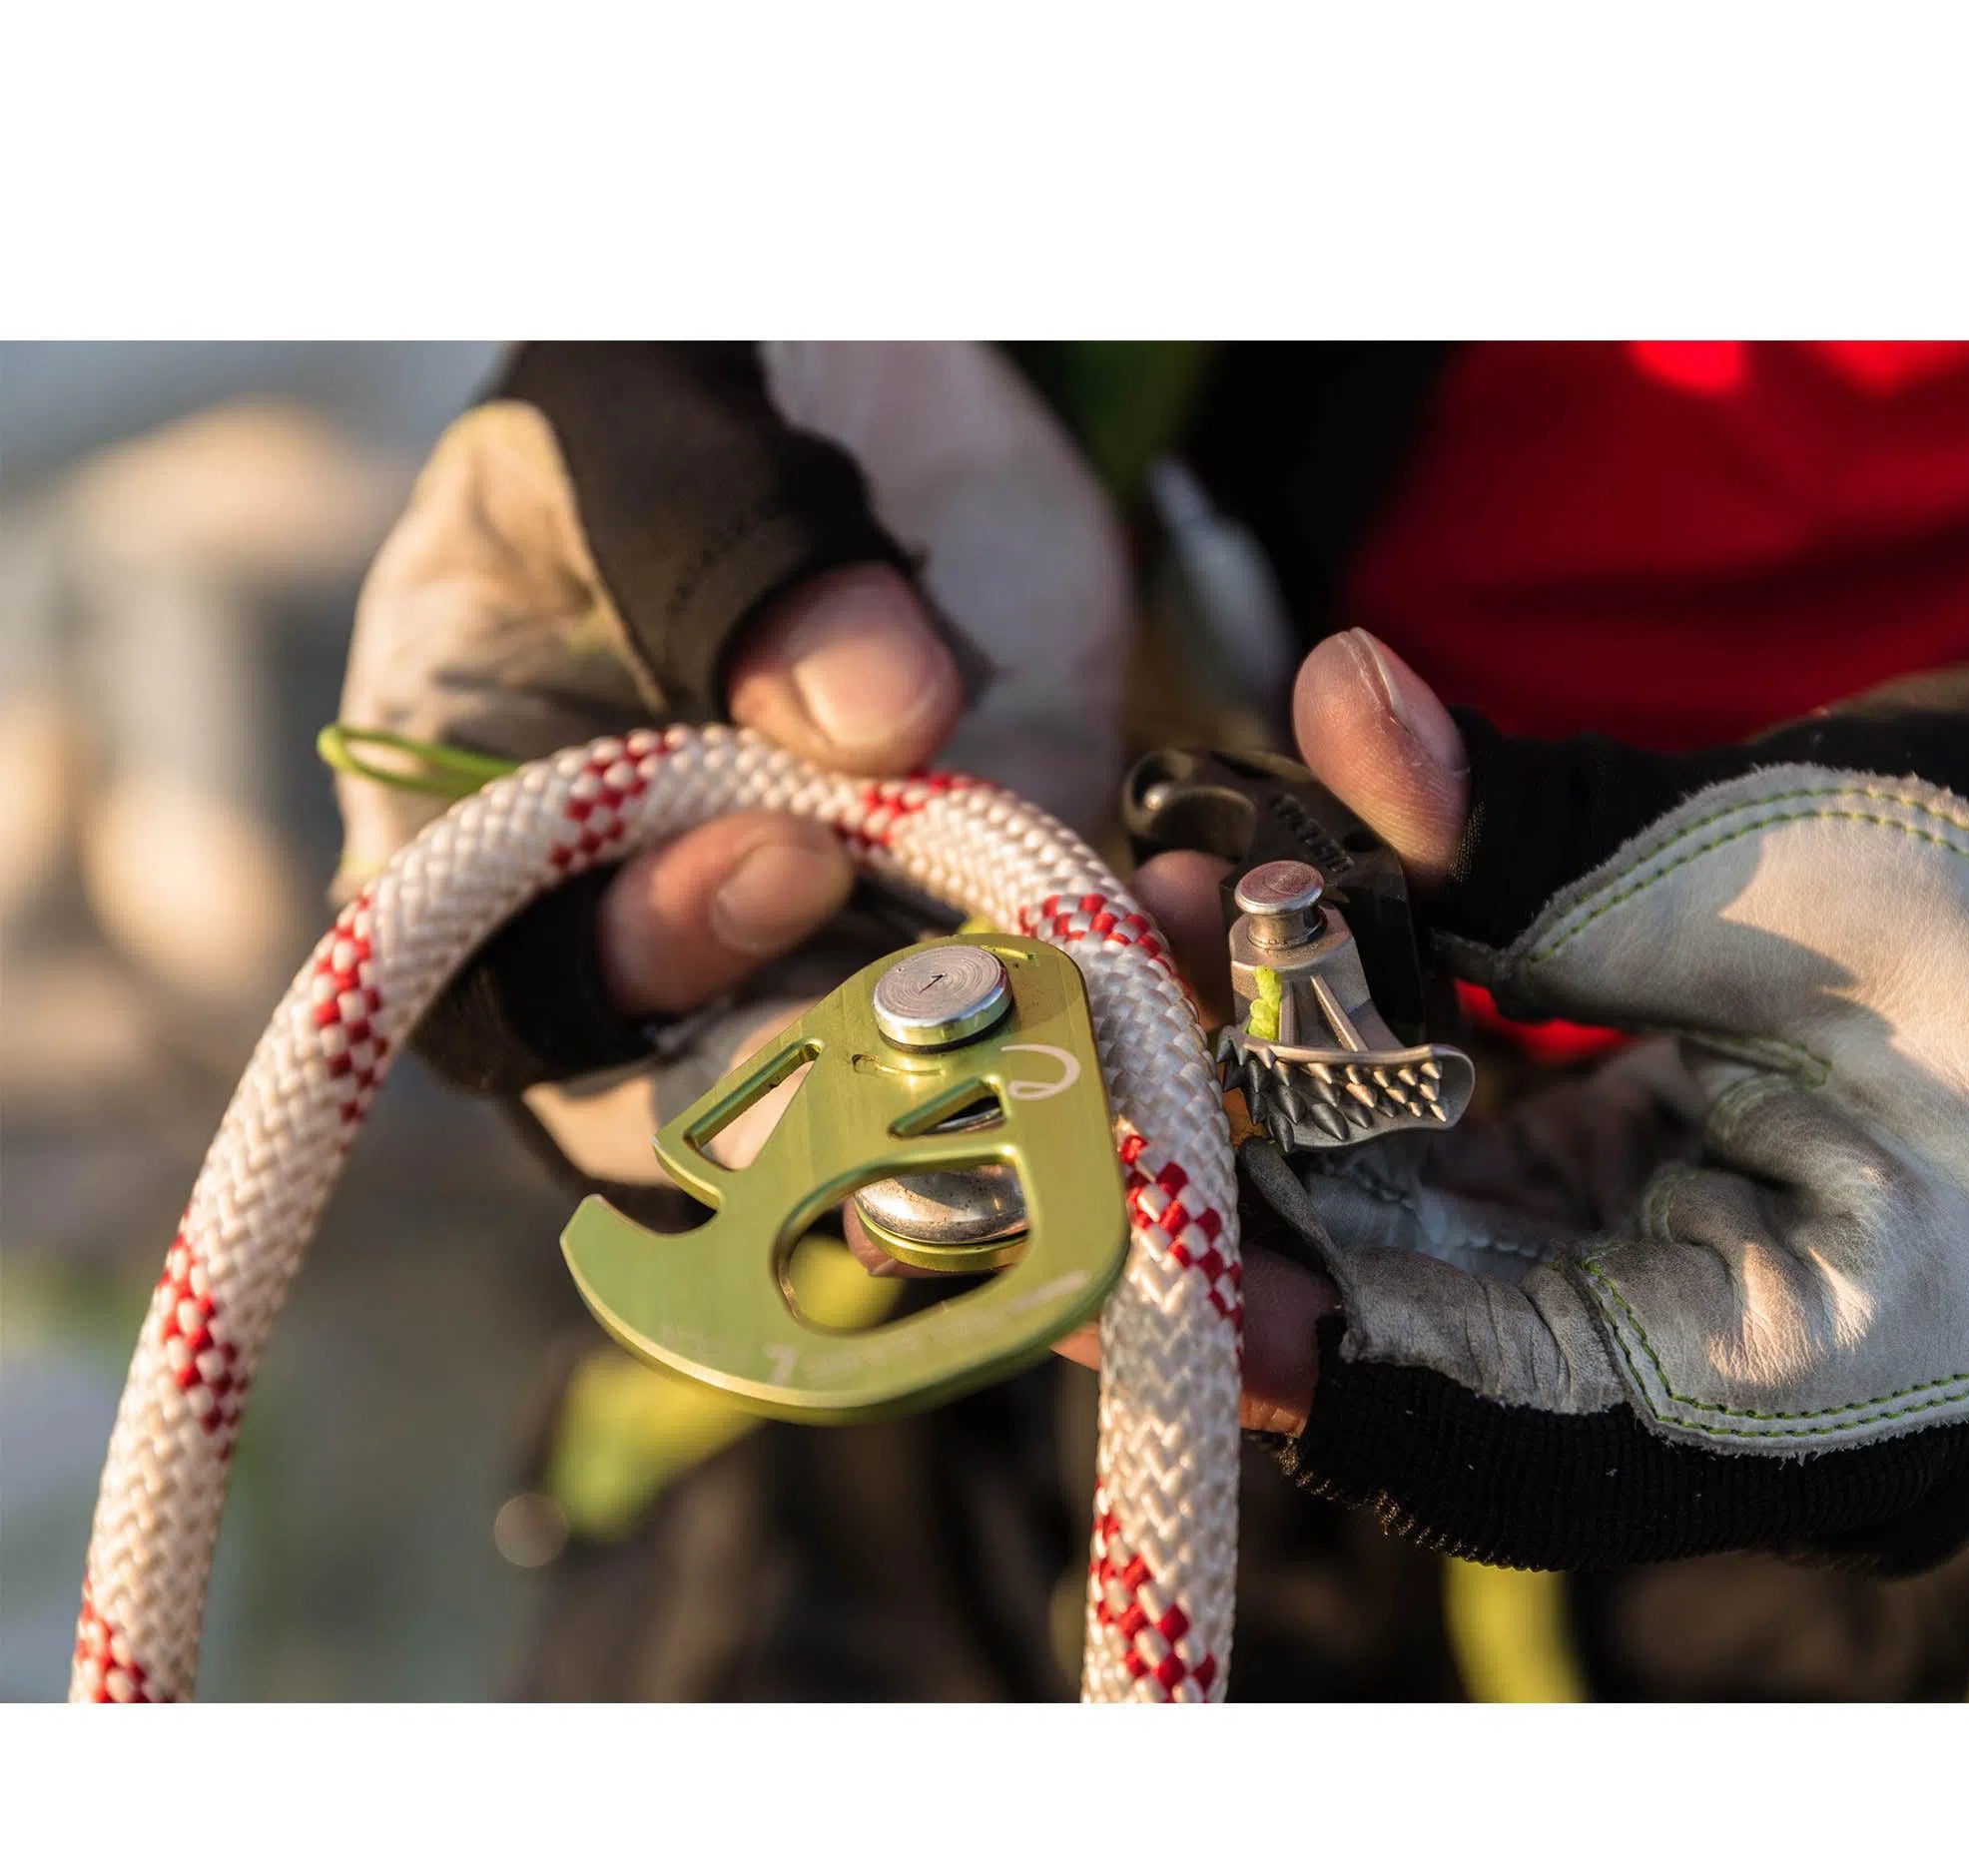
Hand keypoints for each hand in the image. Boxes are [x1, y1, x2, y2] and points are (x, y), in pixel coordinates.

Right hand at [338, 344, 1126, 1101]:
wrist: (881, 370)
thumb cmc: (697, 373)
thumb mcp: (658, 412)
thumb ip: (726, 550)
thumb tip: (880, 723)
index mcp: (482, 819)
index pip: (506, 991)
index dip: (636, 974)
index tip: (785, 859)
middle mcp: (643, 921)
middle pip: (690, 1104)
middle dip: (828, 1082)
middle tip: (956, 1002)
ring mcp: (817, 942)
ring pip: (877, 1095)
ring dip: (985, 1069)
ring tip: (1088, 977)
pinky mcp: (970, 923)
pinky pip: (1036, 1010)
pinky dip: (1111, 995)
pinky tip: (1177, 923)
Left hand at [1084, 634, 1968, 1572]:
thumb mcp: (1808, 856)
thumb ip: (1545, 826)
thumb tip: (1339, 698)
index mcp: (1824, 1388)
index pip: (1492, 1425)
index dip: (1294, 1329)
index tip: (1136, 1211)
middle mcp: (1739, 1392)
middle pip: (1425, 1339)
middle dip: (1254, 1176)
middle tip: (1109, 1038)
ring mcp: (1687, 1303)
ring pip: (1426, 1248)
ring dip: (1292, 1098)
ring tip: (1180, 939)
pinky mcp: (1649, 1215)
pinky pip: (1470, 1181)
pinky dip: (1374, 1071)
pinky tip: (1282, 943)